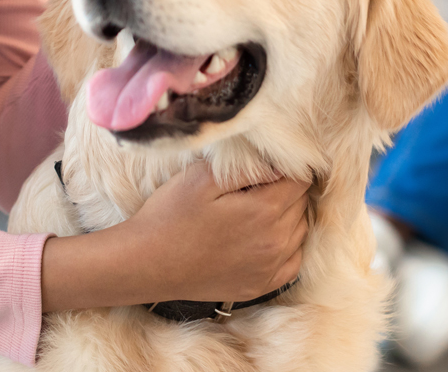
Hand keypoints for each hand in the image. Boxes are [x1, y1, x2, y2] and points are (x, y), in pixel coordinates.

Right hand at [40, 163, 310, 311]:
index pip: (300, 180)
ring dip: (286, 217)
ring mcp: (271, 268)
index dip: (287, 167)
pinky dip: (284, 246)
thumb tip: (280, 161)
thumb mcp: (203, 178)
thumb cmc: (170, 215)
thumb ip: (247, 167)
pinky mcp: (263, 286)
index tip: (267, 165)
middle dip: (285, 190)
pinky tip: (260, 238)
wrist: (146, 264)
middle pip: (301, 204)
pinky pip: (292, 260)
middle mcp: (276, 242)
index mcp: (265, 211)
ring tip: (254, 210)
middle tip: (254, 186)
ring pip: (299, 230)